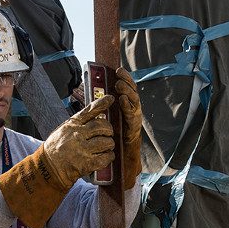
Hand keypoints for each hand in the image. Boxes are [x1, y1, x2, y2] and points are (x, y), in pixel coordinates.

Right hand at [43, 95, 115, 188]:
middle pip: (103, 127)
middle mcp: (77, 135)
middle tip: (108, 134)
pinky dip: (109, 157)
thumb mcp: (64, 130)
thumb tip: (98, 115)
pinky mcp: (86, 164)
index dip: (102, 103)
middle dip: (109, 130)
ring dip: (109, 145)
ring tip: (106, 146)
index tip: (111, 99)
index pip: (89, 111)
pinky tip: (105, 156)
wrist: (47, 168)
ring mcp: (82, 150)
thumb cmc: (56, 148)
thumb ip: (79, 123)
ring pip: (107, 142)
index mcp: (72, 125)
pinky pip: (106, 157)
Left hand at [115, 67, 141, 188]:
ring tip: (120, 86)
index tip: (118, 69)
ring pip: (135, 101)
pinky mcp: (135, 127)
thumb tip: (93, 99)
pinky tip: (123, 101)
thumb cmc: (114, 137)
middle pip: (133, 91)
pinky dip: (128, 107)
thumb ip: (104, 111)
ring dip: (128, 92)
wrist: (123, 158)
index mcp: (126, 106)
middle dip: (127, 82)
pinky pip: (132, 115)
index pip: (126, 89)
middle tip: (119, 74)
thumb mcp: (108, 121)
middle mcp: (133, 110)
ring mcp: (135, 118)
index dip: (124, 78)